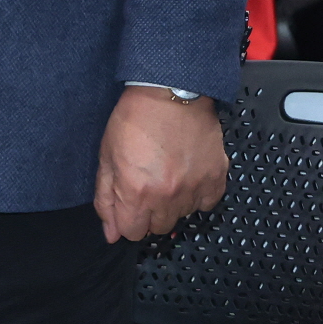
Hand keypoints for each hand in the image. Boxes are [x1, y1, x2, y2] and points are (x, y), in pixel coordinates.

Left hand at [95, 87, 228, 242]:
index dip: (127, 218)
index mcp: (136, 193)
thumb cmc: (135, 118)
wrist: (171, 89)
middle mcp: (167, 197)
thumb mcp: (107, 156)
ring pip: (181, 216)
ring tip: (168, 173)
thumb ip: (106, 199)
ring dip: (173, 202)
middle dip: (150, 212)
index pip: (131, 233)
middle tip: (149, 183)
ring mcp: (194, 189)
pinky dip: (198, 194)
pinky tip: (188, 174)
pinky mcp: (216, 178)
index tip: (130, 201)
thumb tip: (112, 234)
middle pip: (157, 228)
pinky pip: (206, 203)